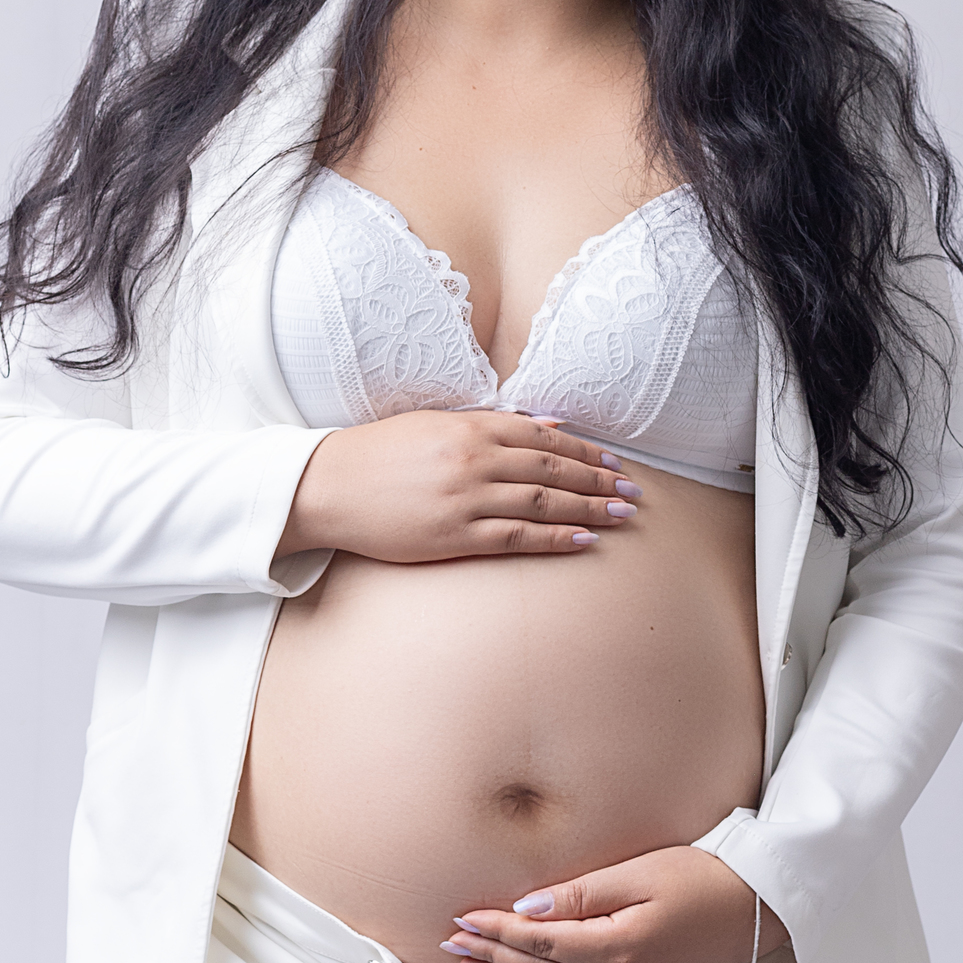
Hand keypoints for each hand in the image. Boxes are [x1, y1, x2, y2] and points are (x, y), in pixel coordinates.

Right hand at [276, 410, 641, 563]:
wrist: (330, 487)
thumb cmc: (381, 453)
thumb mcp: (437, 423)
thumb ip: (493, 423)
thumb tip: (550, 423)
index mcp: (471, 426)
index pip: (544, 437)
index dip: (585, 450)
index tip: (614, 462)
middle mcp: (475, 459)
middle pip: (553, 469)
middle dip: (598, 480)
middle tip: (632, 491)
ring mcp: (467, 499)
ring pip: (544, 502)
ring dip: (589, 508)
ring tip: (621, 515)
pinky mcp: (455, 535)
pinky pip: (517, 536)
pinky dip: (555, 537)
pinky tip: (583, 539)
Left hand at [439, 846, 789, 962]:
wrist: (756, 907)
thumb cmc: (703, 878)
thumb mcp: (640, 872)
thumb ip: (582, 892)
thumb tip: (529, 905)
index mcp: (618, 948)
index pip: (539, 943)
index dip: (497, 930)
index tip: (463, 917)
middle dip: (491, 956)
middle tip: (452, 945)